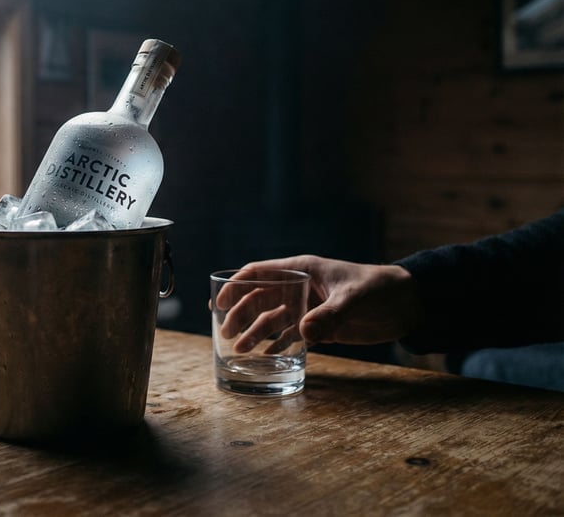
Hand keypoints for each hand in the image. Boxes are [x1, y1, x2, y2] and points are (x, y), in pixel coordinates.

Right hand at [215, 255, 423, 350]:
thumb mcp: (355, 298)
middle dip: (240, 313)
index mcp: (302, 269)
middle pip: (260, 298)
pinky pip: (291, 335)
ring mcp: (308, 307)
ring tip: (239, 350)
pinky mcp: (320, 326)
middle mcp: (300, 288)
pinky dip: (277, 345)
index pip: (259, 272)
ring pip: (272, 319)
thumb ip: (330, 315)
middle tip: (226, 332)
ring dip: (255, 332)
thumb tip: (304, 334)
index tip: (218, 301)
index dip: (236, 285)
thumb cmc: (381, 288)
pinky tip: (266, 357)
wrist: (408, 303)